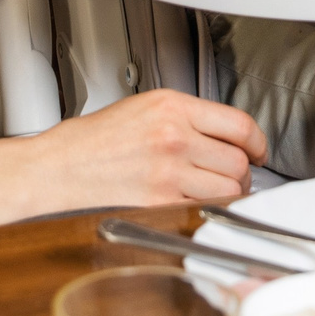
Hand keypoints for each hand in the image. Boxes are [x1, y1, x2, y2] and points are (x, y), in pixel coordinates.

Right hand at [50, 89, 268, 206]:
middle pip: (238, 159)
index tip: (258, 150)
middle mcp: (173, 136)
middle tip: (234, 175)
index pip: (238, 124)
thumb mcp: (142, 108)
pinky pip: (204, 208)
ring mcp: (168, 171)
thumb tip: (220, 134)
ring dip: (230, 192)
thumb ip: (184, 117)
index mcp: (171, 107)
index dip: (257, 141)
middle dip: (243, 170)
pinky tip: (199, 203)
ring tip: (217, 191)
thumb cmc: (91, 142)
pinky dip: (209, 209)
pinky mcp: (159, 202)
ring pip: (229, 186)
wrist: (56, 168)